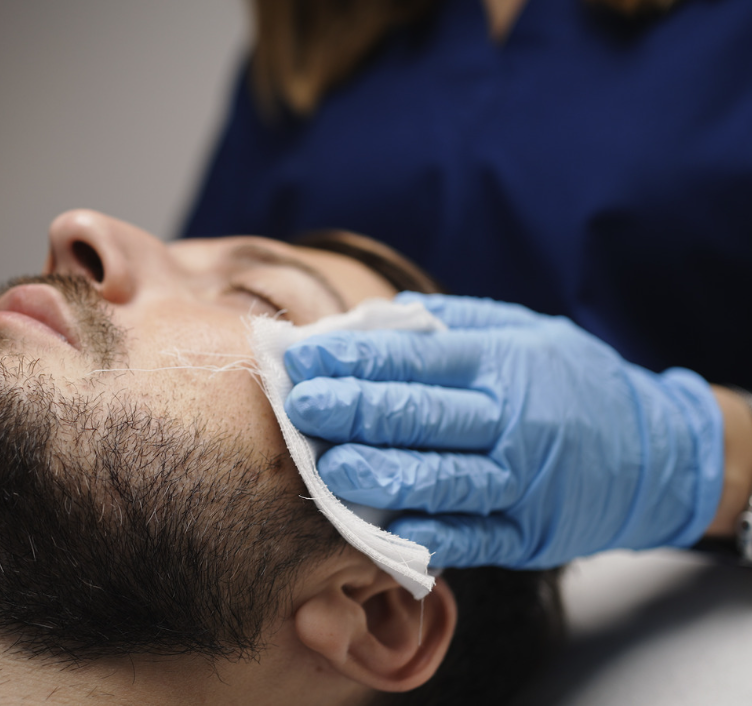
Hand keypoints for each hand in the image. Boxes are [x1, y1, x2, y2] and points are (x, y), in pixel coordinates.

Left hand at [283, 293, 724, 568]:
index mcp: (501, 362)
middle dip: (355, 409)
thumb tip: (365, 323)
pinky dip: (433, 538)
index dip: (353, 358)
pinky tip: (387, 533)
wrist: (656, 451)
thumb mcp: (520, 332)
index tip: (301, 358)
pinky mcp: (531, 534)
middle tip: (300, 406)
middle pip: (423, 414)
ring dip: (383, 476)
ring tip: (330, 469)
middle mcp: (510, 419)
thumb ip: (446, 327)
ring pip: (444, 479)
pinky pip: (476, 537)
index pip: (415, 356)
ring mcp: (523, 481)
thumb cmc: (566, 380)